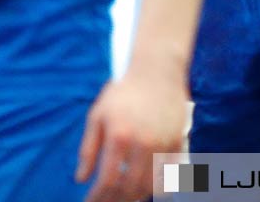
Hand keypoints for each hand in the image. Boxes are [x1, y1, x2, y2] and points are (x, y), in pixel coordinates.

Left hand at [74, 67, 188, 201]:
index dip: (98, 197)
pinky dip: (158, 186)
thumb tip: (81, 178)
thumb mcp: (97, 116)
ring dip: (136, 196)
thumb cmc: (123, 92)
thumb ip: (88, 149)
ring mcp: (163, 142)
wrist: (158, 70)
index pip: (108, 179)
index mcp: (119, 136)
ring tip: (124, 198)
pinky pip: (169, 173)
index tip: (90, 201)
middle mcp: (143, 143)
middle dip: (115, 200)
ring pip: (151, 184)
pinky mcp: (178, 140)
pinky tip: (146, 189)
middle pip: (130, 186)